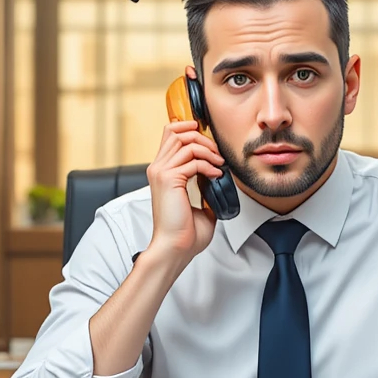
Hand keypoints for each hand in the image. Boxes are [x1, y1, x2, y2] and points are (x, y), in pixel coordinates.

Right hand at [147, 119, 224, 259]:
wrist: (176, 248)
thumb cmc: (184, 232)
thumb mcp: (197, 203)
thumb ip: (204, 186)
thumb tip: (218, 177)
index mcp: (161, 171)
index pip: (170, 134)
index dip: (189, 130)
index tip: (209, 141)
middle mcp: (158, 168)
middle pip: (176, 131)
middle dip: (202, 138)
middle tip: (217, 154)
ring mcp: (161, 172)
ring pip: (185, 142)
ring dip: (208, 150)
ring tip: (219, 164)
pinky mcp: (169, 179)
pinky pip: (193, 160)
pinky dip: (209, 165)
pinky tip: (216, 175)